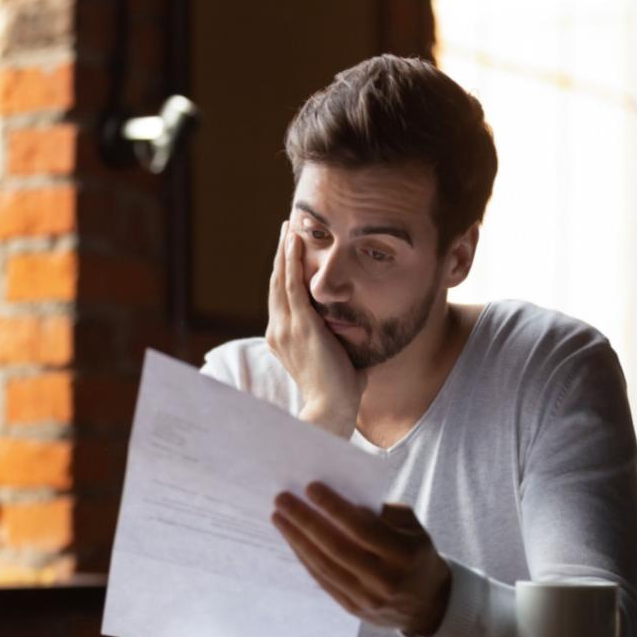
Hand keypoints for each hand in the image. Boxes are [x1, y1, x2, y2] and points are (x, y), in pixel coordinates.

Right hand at [265, 221, 365, 436]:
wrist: (332, 409)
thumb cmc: (340, 391)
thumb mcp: (338, 359)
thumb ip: (342, 344)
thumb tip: (360, 336)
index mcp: (284, 338)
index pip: (282, 298)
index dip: (284, 273)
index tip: (289, 252)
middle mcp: (279, 330)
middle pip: (276, 283)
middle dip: (281, 254)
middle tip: (286, 229)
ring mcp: (286, 327)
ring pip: (281, 279)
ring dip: (285, 250)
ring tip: (288, 227)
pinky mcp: (300, 325)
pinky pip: (292, 285)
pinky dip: (291, 261)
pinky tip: (294, 241)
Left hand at [272, 481, 451, 636]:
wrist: (428, 604)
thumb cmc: (415, 552)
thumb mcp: (413, 527)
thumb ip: (383, 511)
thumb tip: (342, 495)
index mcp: (405, 554)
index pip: (363, 528)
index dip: (335, 508)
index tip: (310, 487)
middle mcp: (386, 580)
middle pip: (337, 547)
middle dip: (305, 521)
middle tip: (282, 499)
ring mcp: (368, 599)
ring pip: (324, 566)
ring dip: (297, 539)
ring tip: (279, 517)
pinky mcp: (354, 609)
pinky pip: (323, 580)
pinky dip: (304, 558)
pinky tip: (292, 539)